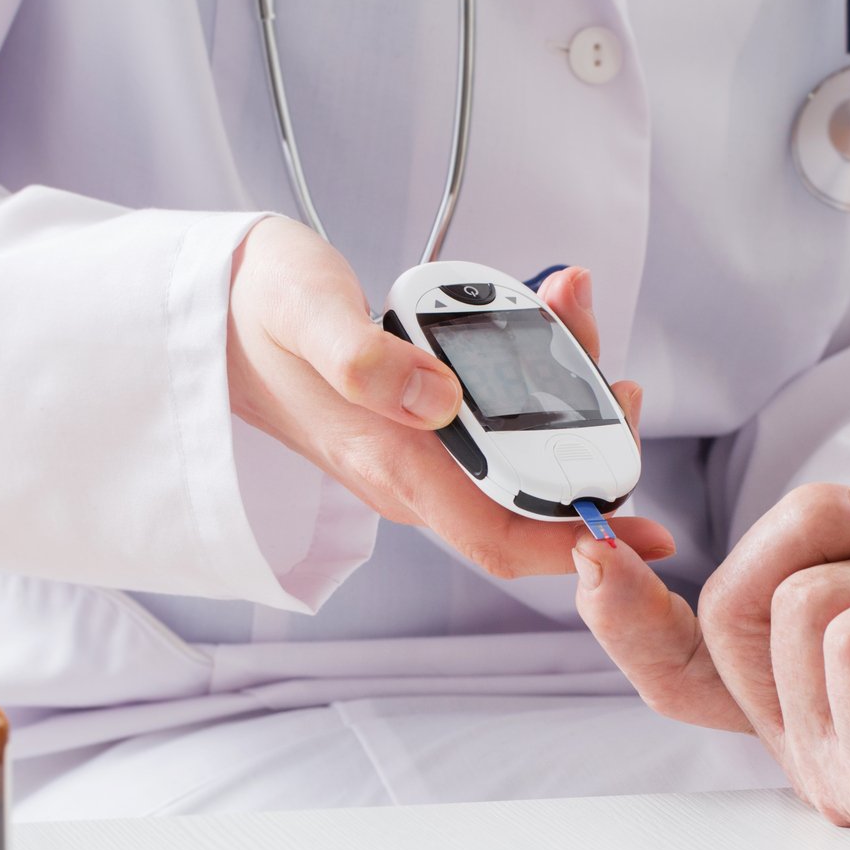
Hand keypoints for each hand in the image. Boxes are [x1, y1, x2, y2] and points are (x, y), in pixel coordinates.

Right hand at [226, 218, 671, 576]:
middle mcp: (409, 474)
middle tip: (620, 381)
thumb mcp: (306, 310)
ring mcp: (413, 455)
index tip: (641, 532)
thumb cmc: (256, 305)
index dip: (575, 543)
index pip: (499, 535)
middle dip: (588, 448)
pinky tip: (542, 315)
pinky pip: (492, 423)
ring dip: (564, 400)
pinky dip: (531, 379)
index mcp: (390, 462)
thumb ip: (364, 356)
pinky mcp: (415, 427)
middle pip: (525, 497)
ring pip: (515, 455)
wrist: (207, 310)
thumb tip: (440, 400)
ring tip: (577, 317)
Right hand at [575, 481, 849, 849]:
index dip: (625, 619)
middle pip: (730, 605)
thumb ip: (834, 563)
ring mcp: (842, 776)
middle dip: (813, 521)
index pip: (683, 674)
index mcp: (808, 702)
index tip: (588, 553)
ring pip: (794, 610)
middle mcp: (810, 748)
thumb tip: (814, 519)